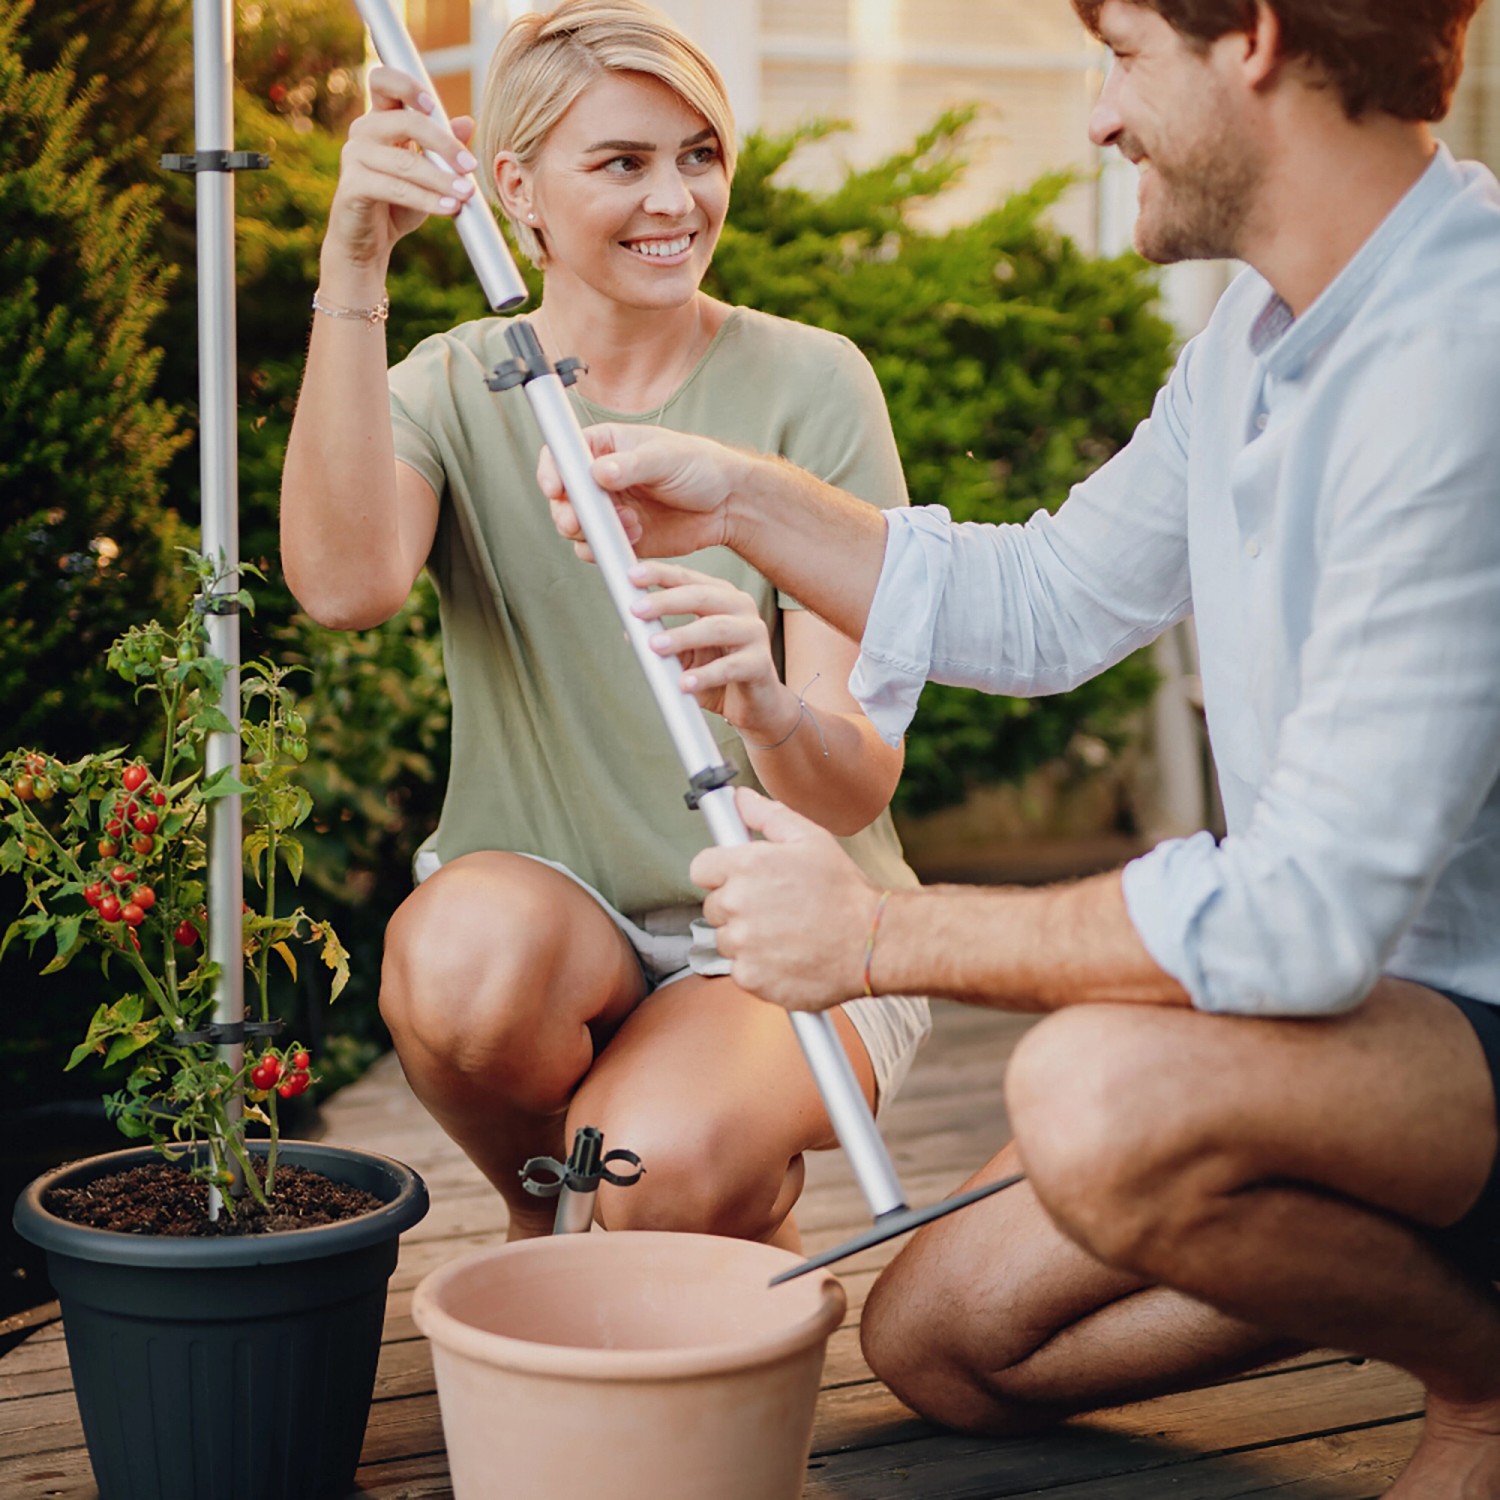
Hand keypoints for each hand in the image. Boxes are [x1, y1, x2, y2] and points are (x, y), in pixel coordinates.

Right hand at [323, 67, 478, 279]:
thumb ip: (443, 148)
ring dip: (441, 179)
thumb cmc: (396, 204)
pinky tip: (449, 208)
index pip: (384, 81)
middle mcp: (363, 132)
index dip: (406, 86)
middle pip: (405, 122)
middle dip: (443, 144)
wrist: (368, 243)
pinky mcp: (352, 187)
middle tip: (470, 166)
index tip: (433, 105)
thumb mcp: (427, 174)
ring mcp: (353, 157)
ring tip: (467, 194)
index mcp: (379, 119)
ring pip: (405, 161)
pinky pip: (394, 189)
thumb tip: (466, 122)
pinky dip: (426, 200)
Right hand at [538, 424, 747, 560]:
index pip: (563, 454)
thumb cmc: (700, 466)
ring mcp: (609, 510)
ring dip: (590, 532)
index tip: (555, 487)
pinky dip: (607, 549)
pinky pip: (598, 549)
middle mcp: (601, 479)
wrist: (728, 504)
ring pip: (576, 526)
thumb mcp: (665, 457)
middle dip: (566, 511)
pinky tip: (634, 538)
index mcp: (606, 447)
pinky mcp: (621, 538)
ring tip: (627, 525)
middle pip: (563, 497)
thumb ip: (631, 465)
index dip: (552, 470)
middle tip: (578, 521)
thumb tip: (599, 471)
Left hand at [629, 561, 791, 734]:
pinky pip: (729, 668)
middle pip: (701, 596)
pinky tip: (684, 683)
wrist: (756, 705)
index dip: (659, 574)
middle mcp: (741, 608)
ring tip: (655, 646)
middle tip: (637, 610)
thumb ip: (665, 638)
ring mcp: (754, 634)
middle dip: (666, 601)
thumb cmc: (719, 672)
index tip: (631, 575)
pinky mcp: (760, 664)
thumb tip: (632, 632)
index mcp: (721, 596)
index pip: (687, 579)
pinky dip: (704, 675)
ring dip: (682, 636)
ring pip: (716, 628)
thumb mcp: (687, 652)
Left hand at [690, 788, 881, 1009]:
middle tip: (774, 908)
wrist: (871, 943)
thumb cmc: (843, 890)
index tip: (738, 880)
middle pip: (714, 907)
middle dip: (737, 907)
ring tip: (785, 933)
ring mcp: (742, 943)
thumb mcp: (811, 840)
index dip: (720, 873)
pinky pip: (740, 970)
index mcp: (746, 865)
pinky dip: (758, 967)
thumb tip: (740, 799)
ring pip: (726, 940)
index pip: (701, 868)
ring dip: (747, 939)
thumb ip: (768, 816)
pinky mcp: (750, 976)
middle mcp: (737, 904)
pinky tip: (786, 957)